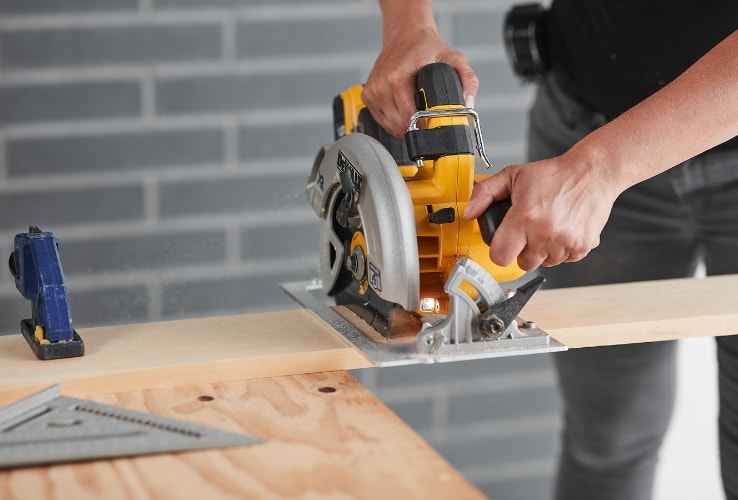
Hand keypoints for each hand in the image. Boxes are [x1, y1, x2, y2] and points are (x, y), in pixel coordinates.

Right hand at [362, 29, 477, 136]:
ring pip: (390, 126)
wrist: (406, 36)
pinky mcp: (368, 96)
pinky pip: (382, 121)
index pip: (408, 117)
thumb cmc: (426, 48)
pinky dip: (395, 120)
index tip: (434, 126)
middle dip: (416, 127)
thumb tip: (467, 105)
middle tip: (428, 119)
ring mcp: (372, 92)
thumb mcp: (454, 59)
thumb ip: (467, 81)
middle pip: (399, 125)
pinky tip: (404, 108)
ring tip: (416, 111)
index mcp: (396, 77)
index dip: (424, 126)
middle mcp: (381, 85)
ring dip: (405, 125)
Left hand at [463, 155, 619, 269]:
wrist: (592, 173)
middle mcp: (545, 233)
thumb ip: (484, 193)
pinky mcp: (582, 246)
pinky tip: (561, 230)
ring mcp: (565, 242)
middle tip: (528, 231)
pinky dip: (561, 250)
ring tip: (546, 228)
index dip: (499, 250)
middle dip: (522, 250)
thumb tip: (468, 212)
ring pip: (544, 263)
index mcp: (525, 217)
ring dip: (542, 251)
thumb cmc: (554, 174)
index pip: (500, 256)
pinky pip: (564, 260)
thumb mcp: (513, 176)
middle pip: (522, 263)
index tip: (504, 242)